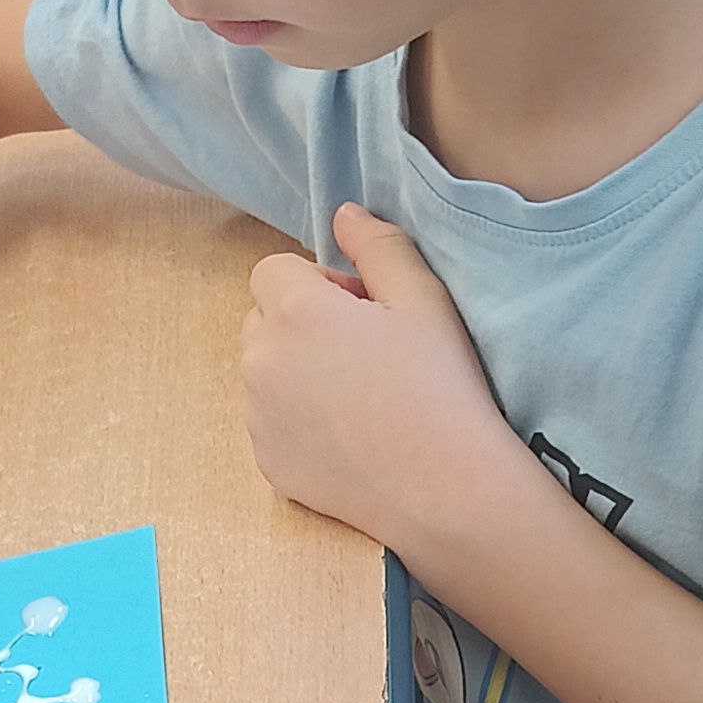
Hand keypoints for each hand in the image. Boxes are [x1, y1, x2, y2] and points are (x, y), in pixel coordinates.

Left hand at [238, 203, 523, 578]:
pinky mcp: (265, 461)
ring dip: (297, 370)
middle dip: (302, 323)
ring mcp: (257, 416)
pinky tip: (352, 436)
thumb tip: (342, 213)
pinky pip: (270, 421)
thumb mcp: (422, 298)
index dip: (319, 283)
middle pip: (263, 318)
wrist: (445, 489)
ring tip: (361, 398)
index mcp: (294, 311)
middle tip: (365, 351)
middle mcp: (260, 361)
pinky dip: (297, 419)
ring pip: (264, 371)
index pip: (273, 270)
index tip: (364, 310)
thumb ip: (376, 245)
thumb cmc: (441, 387)